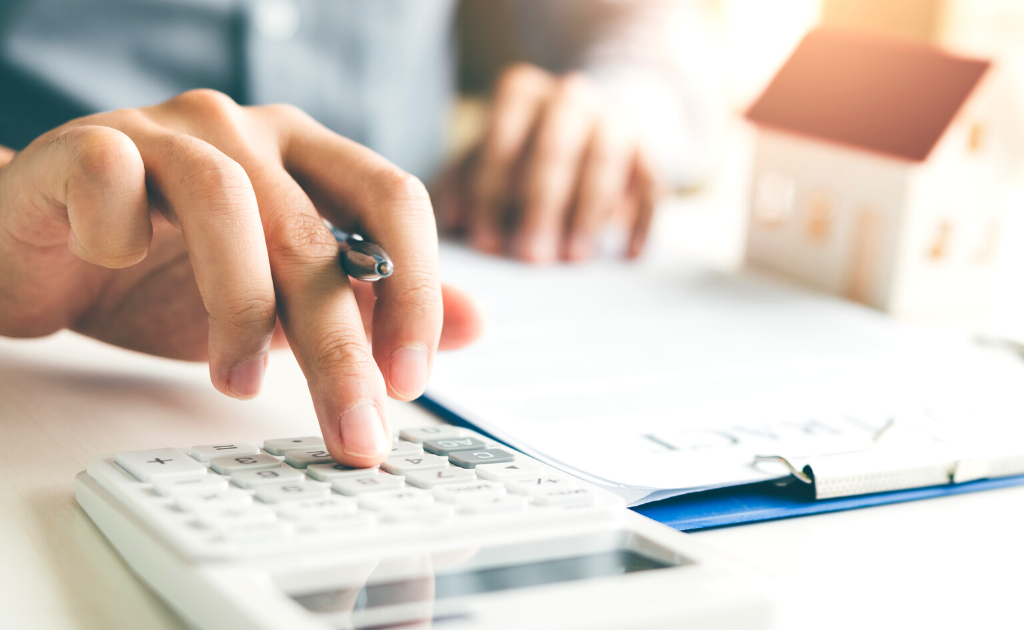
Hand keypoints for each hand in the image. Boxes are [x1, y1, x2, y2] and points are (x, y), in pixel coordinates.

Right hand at [0, 90, 482, 465]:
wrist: (45, 253)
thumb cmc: (168, 273)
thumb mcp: (286, 300)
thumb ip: (373, 304)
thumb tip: (475, 325)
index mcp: (308, 155)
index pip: (393, 200)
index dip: (414, 289)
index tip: (411, 381)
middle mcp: (247, 131)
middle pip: (314, 230)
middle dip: (339, 345)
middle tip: (354, 429)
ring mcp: (165, 131)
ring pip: (227, 204)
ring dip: (240, 308)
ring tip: (239, 382)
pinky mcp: (84, 144)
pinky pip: (114, 178)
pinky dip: (121, 235)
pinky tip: (119, 269)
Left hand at [435, 64, 657, 262]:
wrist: (592, 124)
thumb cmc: (524, 152)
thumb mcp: (488, 158)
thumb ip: (463, 184)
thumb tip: (450, 221)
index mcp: (521, 94)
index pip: (502, 141)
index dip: (491, 195)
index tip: (487, 244)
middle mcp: (570, 97)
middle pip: (555, 149)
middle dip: (542, 207)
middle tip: (532, 258)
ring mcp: (616, 121)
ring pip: (605, 162)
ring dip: (589, 213)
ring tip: (574, 258)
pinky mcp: (651, 151)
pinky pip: (652, 184)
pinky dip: (642, 221)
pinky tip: (627, 256)